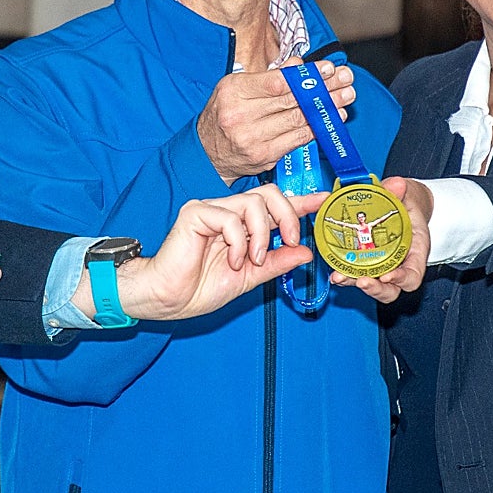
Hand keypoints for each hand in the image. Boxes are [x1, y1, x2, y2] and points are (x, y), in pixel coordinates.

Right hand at [107, 184, 315, 321]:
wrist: (168, 299)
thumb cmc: (199, 289)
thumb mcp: (249, 277)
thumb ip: (276, 262)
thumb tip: (306, 252)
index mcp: (241, 226)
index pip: (275, 205)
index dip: (301, 202)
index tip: (324, 200)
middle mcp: (227, 212)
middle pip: (269, 193)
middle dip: (288, 216)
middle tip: (292, 239)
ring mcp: (211, 209)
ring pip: (253, 203)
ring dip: (262, 234)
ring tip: (252, 260)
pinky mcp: (195, 213)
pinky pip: (230, 217)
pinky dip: (238, 241)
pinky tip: (232, 259)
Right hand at [197, 60, 354, 184]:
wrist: (206, 153)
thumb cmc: (224, 114)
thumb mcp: (237, 87)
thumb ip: (268, 76)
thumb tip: (298, 65)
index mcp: (234, 92)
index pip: (278, 81)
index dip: (307, 75)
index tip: (328, 68)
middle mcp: (242, 115)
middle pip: (292, 100)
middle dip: (324, 88)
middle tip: (346, 79)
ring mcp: (253, 138)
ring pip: (298, 119)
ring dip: (327, 107)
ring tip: (346, 96)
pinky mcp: (264, 155)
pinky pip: (297, 139)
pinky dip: (317, 127)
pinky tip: (332, 117)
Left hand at [330, 176, 431, 302]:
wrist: (403, 204)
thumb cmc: (409, 204)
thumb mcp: (407, 194)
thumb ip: (400, 191)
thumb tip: (397, 185)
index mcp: (416, 251)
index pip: (413, 276)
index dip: (402, 279)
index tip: (388, 276)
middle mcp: (400, 263)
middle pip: (392, 289)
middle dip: (376, 289)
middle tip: (362, 281)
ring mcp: (383, 265)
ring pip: (373, 285)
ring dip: (355, 284)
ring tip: (340, 277)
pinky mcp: (367, 263)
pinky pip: (357, 274)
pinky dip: (346, 276)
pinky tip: (335, 273)